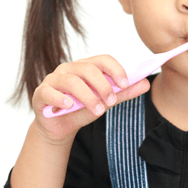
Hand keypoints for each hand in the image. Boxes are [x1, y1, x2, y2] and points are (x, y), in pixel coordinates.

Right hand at [31, 55, 149, 143]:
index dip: (115, 69)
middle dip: (103, 85)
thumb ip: (123, 93)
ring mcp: (53, 80)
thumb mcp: (104, 102)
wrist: (60, 128)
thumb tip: (146, 84)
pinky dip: (61, 99)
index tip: (125, 84)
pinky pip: (50, 91)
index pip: (102, 60)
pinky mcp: (41, 93)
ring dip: (87, 96)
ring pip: (71, 81)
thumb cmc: (82, 110)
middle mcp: (69, 69)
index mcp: (85, 67)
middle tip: (112, 102)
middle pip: (88, 69)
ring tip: (98, 111)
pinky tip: (70, 107)